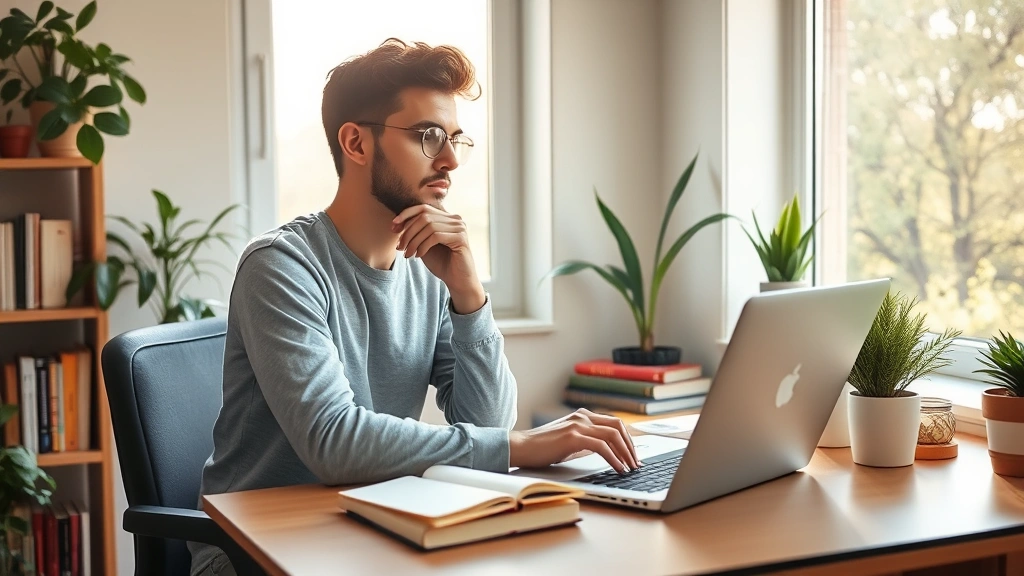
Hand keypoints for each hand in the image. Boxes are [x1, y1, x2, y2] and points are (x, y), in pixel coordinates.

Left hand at [392, 204, 484, 312]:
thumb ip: (415, 232)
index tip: (393, 227)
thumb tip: (396, 222)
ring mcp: (460, 227)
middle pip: (424, 216)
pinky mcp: (461, 238)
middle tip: (399, 247)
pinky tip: (418, 256)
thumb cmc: (441, 263)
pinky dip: (423, 246)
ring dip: (414, 241)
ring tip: (408, 254)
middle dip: (408, 231)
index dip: (406, 215)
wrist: (458, 282)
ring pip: (429, 226)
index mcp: (446, 218)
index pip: (423, 208)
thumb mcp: (423, 244)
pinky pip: (436, 236)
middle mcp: (455, 219)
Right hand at [509, 408, 640, 472]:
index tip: (633, 455)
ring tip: (630, 468)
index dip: (627, 439)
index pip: (613, 423)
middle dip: (631, 446)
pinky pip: (602, 447)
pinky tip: (618, 469)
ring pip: (613, 435)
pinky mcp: (573, 437)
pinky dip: (614, 459)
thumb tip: (604, 452)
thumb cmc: (540, 448)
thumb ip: (584, 440)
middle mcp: (582, 416)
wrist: (520, 447)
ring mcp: (578, 425)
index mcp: (582, 416)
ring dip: (626, 453)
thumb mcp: (567, 440)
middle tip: (636, 463)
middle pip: (618, 427)